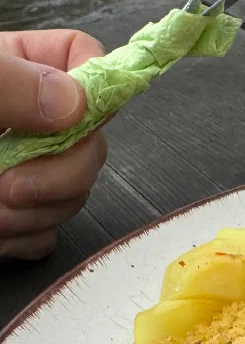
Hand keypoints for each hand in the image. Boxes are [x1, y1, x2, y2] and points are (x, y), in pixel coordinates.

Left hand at [0, 30, 106, 261]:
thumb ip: (11, 86)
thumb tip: (76, 101)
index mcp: (18, 71)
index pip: (87, 63)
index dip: (97, 91)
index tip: (74, 123)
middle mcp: (32, 122)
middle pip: (92, 145)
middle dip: (57, 179)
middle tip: (8, 188)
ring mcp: (30, 170)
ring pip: (73, 198)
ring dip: (32, 216)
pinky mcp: (23, 215)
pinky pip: (48, 234)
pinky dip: (21, 240)